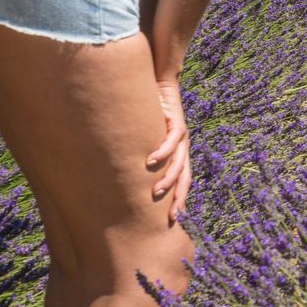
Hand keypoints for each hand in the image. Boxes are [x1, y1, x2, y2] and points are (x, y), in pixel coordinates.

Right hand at [146, 78, 190, 223]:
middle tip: (172, 216)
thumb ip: (140, 158)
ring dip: (168, 178)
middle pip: (185, 177)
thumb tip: (122, 179)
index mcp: (178, 154)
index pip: (182, 181)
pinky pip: (171, 139)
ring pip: (179, 162)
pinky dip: (162, 151)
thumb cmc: (147, 117)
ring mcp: (182, 135)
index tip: (174, 220)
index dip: (179, 199)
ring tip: (157, 192)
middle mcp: (182, 147)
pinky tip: (151, 161)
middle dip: (179, 197)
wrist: (159, 87)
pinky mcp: (176, 121)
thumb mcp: (145, 141)